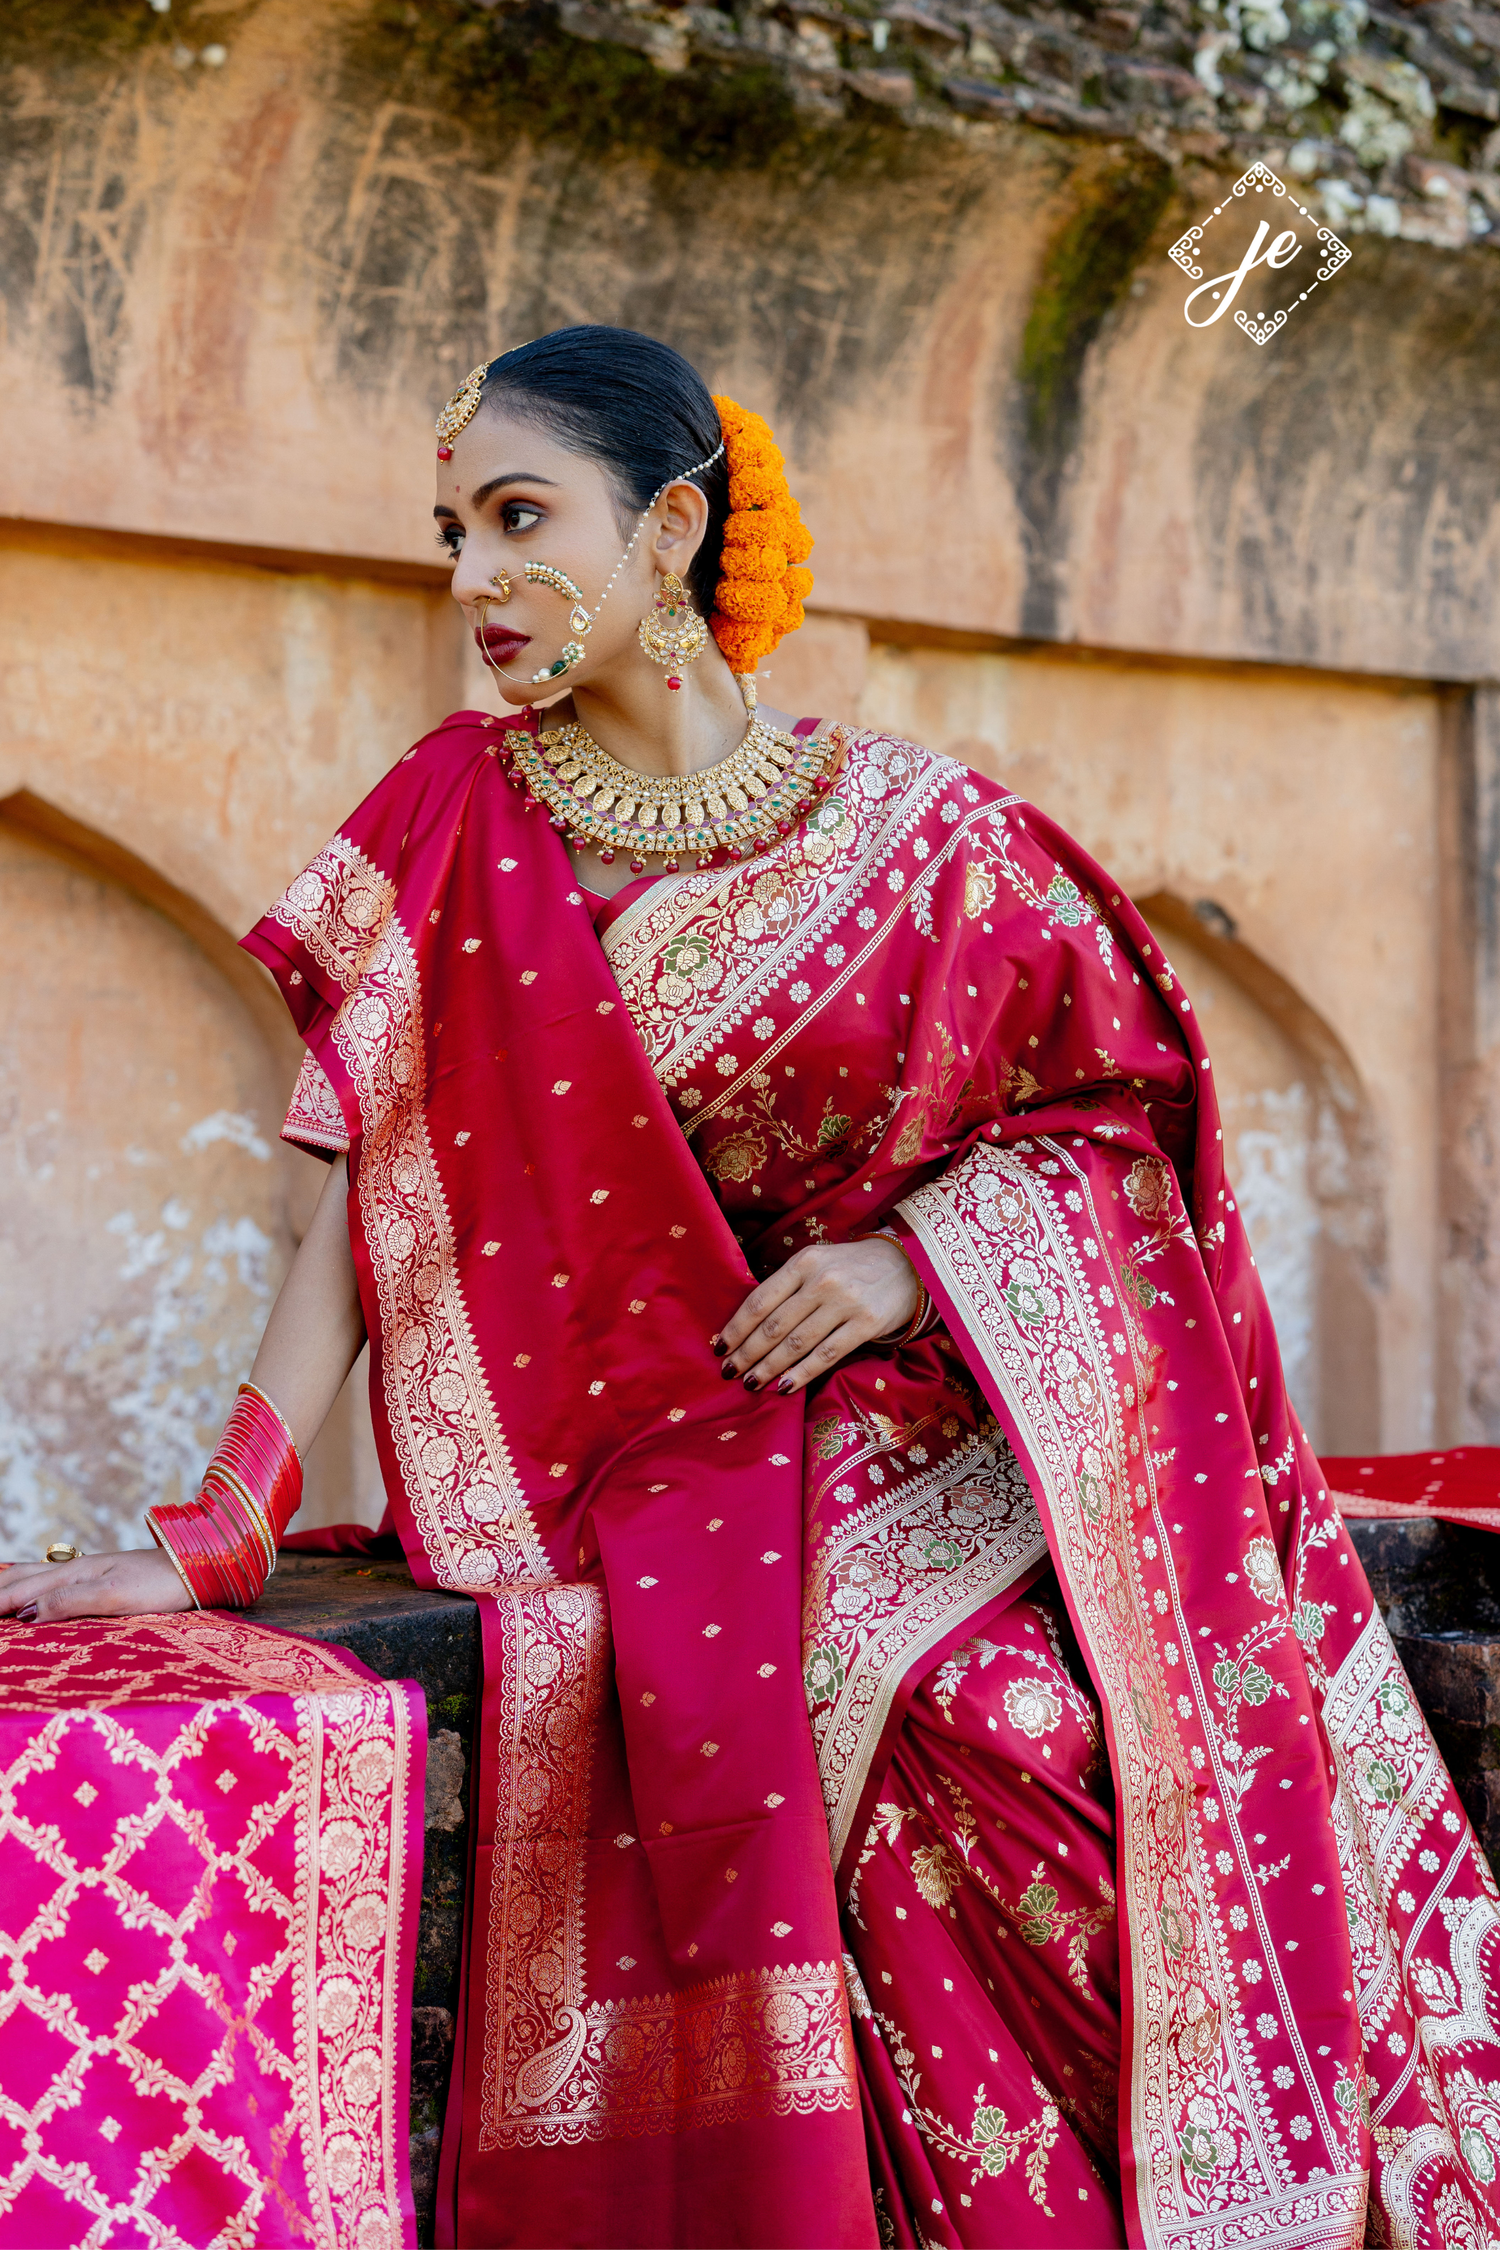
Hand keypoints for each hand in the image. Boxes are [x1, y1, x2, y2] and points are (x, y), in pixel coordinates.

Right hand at [0, 1549, 193, 1622]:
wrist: (197, 1566)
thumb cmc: (161, 1584)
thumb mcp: (117, 1596)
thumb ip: (73, 1601)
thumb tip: (28, 1614)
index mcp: (73, 1576)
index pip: (20, 1593)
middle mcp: (73, 1570)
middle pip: (19, 1581)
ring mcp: (84, 1572)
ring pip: (31, 1576)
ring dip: (5, 1584)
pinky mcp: (96, 1579)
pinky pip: (48, 1579)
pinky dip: (25, 1582)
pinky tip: (24, 1586)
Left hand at [714, 1237, 919, 1394]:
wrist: (909, 1264)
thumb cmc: (853, 1268)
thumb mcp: (818, 1263)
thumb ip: (788, 1286)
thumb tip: (748, 1324)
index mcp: (804, 1262)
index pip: (760, 1300)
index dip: (736, 1328)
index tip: (720, 1348)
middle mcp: (822, 1281)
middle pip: (774, 1326)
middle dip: (747, 1353)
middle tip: (728, 1373)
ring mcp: (845, 1303)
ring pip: (796, 1344)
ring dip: (768, 1368)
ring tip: (750, 1384)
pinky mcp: (866, 1324)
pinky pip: (826, 1355)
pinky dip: (801, 1374)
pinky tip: (783, 1387)